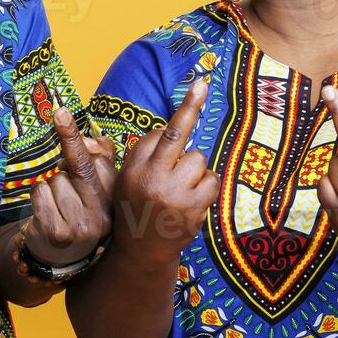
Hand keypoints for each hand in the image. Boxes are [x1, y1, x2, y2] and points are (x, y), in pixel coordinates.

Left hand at [23, 107, 115, 265]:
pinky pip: (40, 193)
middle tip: (59, 130)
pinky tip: (46, 213)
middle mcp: (104, 215)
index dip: (76, 137)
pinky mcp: (58, 234)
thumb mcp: (95, 186)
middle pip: (79, 166)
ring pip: (56, 180)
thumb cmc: (77, 210)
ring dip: (51, 186)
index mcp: (115, 201)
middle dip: (66, 153)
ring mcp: (82, 227)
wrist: (59, 257)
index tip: (60, 111)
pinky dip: (38, 197)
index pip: (99, 159)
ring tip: (58, 205)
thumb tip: (85, 139)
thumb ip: (98, 155)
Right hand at [115, 80, 217, 260]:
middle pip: (175, 134)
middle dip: (190, 107)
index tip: (198, 85)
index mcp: (133, 169)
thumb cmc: (136, 210)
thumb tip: (168, 128)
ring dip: (195, 169)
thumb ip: (144, 157)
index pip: (156, 133)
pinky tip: (194, 197)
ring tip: (182, 187)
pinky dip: (206, 185)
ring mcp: (173, 194)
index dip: (176, 116)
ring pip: (197, 159)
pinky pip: (211, 180)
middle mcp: (150, 178)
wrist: (141, 253)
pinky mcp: (192, 209)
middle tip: (201, 84)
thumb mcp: (127, 182)